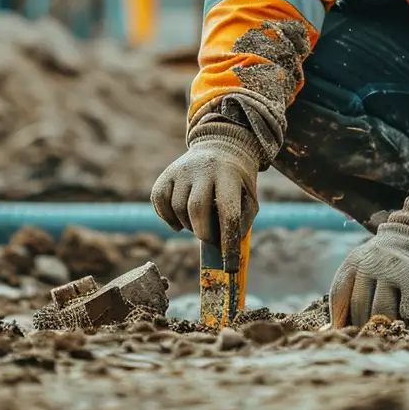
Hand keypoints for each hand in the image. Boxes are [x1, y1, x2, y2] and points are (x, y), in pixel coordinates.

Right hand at [150, 132, 259, 258]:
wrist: (221, 145)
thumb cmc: (237, 180)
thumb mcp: (249, 196)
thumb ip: (241, 221)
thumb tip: (226, 248)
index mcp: (229, 174)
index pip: (228, 211)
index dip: (228, 240)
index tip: (230, 265)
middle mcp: (204, 168)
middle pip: (196, 209)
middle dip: (202, 232)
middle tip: (208, 238)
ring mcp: (182, 169)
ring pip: (177, 208)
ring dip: (186, 225)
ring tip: (197, 222)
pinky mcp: (167, 173)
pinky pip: (159, 201)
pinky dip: (167, 218)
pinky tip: (179, 221)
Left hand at [330, 179, 408, 326]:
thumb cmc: (391, 258)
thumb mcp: (366, 268)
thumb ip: (349, 295)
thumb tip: (325, 332)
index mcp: (354, 260)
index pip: (339, 296)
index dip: (340, 319)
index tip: (345, 335)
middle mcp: (369, 263)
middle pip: (359, 307)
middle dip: (363, 326)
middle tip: (371, 337)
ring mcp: (391, 268)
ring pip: (380, 310)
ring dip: (383, 325)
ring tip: (389, 330)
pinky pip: (405, 308)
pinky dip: (406, 317)